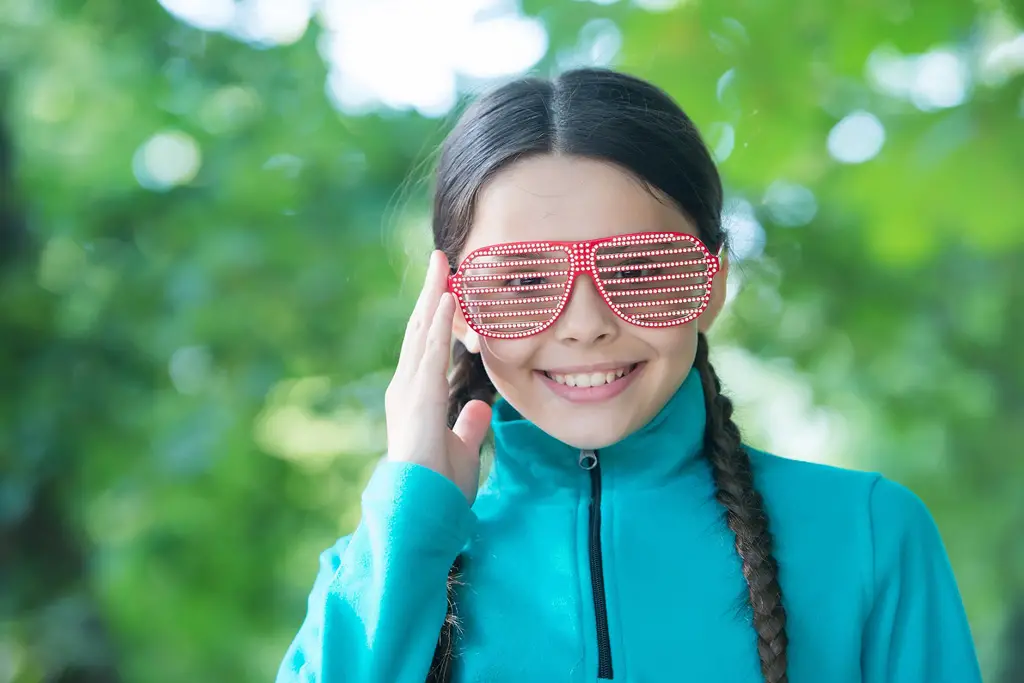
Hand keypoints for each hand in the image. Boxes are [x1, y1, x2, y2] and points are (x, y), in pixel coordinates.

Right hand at [384, 250, 492, 503]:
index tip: (446, 288)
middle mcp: (406, 387)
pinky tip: (446, 297)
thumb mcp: (461, 449)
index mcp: (416, 397)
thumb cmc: (438, 486)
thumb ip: (467, 426)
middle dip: (431, 293)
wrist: (420, 510)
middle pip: (419, 329)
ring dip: (433, 295)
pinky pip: (429, 351)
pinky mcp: (418, 396)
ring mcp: (409, 389)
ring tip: (442, 263)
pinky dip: (437, 322)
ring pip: (420, 331)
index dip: (435, 315)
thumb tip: (478, 409)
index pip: (425, 346)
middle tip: (439, 259)